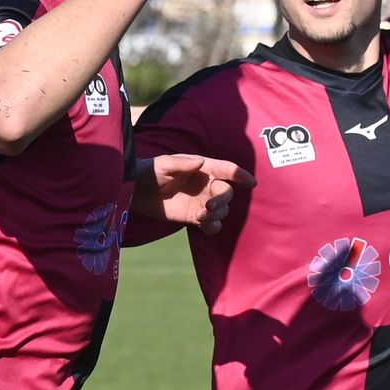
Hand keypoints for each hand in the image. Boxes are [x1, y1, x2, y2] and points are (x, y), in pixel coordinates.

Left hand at [133, 154, 255, 234]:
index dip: (241, 175)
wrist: (137, 191)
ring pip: (222, 210)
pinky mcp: (195, 217)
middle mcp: (206, 185)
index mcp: (203, 168)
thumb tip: (201, 162)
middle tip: (210, 206)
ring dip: (217, 214)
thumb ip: (182, 163)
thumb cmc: (150, 171)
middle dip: (223, 200)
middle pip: (227, 193)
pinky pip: (212, 225)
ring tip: (201, 216)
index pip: (227, 170)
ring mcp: (202, 202)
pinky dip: (212, 227)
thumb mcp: (164, 164)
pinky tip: (204, 225)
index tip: (252, 183)